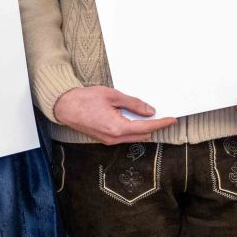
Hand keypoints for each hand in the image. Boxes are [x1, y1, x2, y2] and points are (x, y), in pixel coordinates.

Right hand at [53, 85, 174, 143]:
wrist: (65, 107)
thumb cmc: (85, 99)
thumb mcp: (112, 95)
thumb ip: (133, 103)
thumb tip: (149, 110)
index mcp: (117, 128)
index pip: (146, 127)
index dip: (161, 123)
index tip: (172, 120)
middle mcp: (114, 138)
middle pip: (142, 134)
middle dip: (154, 126)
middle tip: (162, 114)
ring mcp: (109, 141)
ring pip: (134, 137)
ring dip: (143, 128)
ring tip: (148, 114)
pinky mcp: (105, 139)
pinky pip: (125, 136)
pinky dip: (133, 128)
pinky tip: (134, 118)